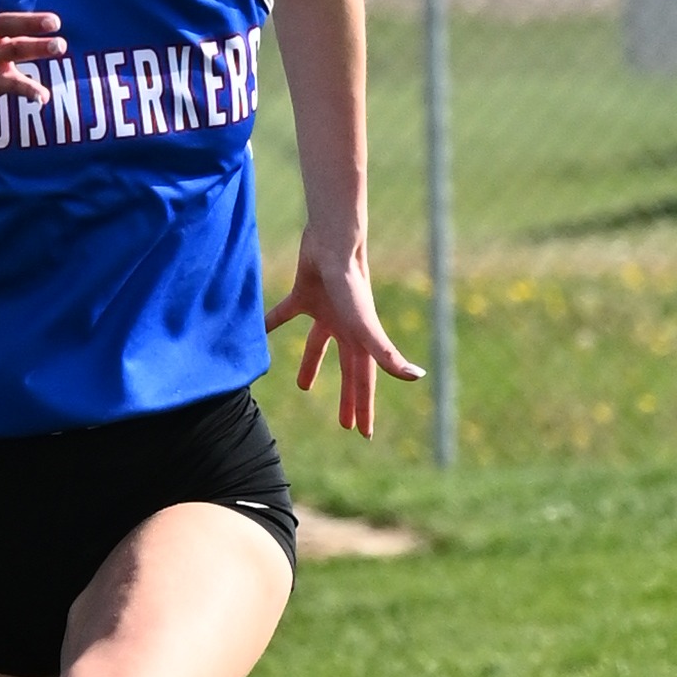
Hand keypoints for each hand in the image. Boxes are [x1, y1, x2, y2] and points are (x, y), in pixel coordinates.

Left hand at [274, 243, 424, 437]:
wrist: (334, 244)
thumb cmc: (351, 286)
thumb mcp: (367, 327)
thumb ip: (387, 354)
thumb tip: (417, 377)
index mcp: (360, 340)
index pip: (364, 382)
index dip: (364, 408)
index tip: (363, 433)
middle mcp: (345, 328)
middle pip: (347, 370)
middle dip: (347, 397)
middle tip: (344, 424)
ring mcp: (326, 311)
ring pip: (318, 345)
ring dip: (312, 365)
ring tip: (303, 386)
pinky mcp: (303, 293)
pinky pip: (285, 314)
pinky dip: (273, 323)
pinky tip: (259, 333)